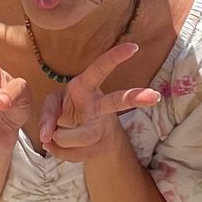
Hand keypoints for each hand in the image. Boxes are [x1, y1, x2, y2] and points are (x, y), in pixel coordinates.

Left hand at [37, 41, 159, 161]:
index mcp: (87, 86)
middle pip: (118, 101)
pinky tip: (55, 147)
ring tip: (50, 140)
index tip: (133, 47)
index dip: (114, 57)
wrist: (77, 136)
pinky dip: (61, 153)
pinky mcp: (101, 146)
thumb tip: (47, 137)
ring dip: (65, 139)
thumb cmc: (66, 109)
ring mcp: (103, 126)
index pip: (101, 69)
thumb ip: (48, 114)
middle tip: (154, 96)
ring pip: (89, 135)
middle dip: (135, 98)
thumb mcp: (53, 103)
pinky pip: (78, 154)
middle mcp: (100, 105)